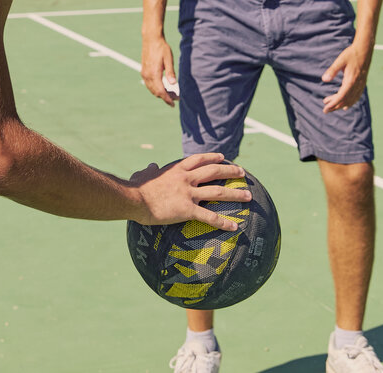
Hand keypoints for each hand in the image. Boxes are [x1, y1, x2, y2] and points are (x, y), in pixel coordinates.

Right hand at [129, 153, 250, 229]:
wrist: (134, 198)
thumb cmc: (136, 187)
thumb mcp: (144, 174)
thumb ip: (150, 170)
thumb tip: (151, 165)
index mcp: (176, 169)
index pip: (199, 160)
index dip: (212, 158)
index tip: (223, 157)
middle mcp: (186, 178)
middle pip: (213, 172)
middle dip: (230, 171)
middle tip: (242, 173)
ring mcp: (188, 193)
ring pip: (217, 192)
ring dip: (235, 194)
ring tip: (248, 196)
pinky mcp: (187, 210)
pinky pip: (209, 217)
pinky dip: (223, 222)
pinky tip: (234, 226)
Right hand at [140, 35, 178, 106]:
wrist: (151, 38)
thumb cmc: (161, 47)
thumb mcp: (169, 59)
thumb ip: (170, 72)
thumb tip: (174, 84)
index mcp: (154, 74)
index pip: (161, 91)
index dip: (167, 99)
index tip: (174, 104)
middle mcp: (147, 75)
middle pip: (156, 92)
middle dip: (165, 97)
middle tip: (176, 97)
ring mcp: (144, 73)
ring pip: (152, 89)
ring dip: (160, 93)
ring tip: (170, 93)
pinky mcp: (144, 71)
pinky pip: (149, 84)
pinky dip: (156, 88)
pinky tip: (162, 86)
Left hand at [321, 42, 371, 112]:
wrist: (365, 50)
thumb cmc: (351, 54)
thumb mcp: (340, 61)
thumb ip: (332, 70)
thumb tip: (324, 79)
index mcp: (351, 80)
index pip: (341, 96)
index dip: (333, 103)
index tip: (326, 108)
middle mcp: (357, 85)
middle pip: (345, 100)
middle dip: (335, 106)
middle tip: (325, 110)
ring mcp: (360, 85)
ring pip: (351, 99)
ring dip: (341, 104)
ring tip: (331, 106)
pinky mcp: (362, 83)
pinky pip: (356, 96)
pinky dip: (350, 102)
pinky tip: (346, 105)